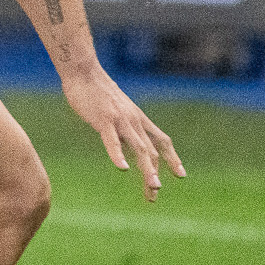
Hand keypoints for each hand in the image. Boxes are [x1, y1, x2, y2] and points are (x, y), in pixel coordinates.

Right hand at [62, 68, 184, 201]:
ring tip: (153, 187)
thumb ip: (121, 126)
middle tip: (155, 193)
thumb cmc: (95, 91)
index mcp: (138, 118)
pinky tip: (122, 168)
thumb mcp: (115, 110)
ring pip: (139, 148)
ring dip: (147, 169)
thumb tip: (124, 142)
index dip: (172, 158)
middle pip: (151, 151)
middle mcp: (134, 121)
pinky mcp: (104, 120)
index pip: (162, 140)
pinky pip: (113, 140)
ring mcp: (120, 120)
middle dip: (154, 173)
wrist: (83, 71)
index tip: (181, 175)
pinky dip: (118, 155)